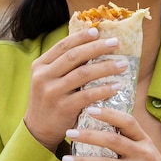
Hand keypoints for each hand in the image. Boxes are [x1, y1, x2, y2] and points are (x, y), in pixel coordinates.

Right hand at [24, 28, 129, 151]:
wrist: (38, 129)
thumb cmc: (49, 100)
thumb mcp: (48, 79)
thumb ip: (63, 65)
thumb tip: (91, 46)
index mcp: (40, 65)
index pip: (63, 46)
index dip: (81, 37)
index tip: (98, 31)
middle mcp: (44, 76)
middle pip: (74, 57)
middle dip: (97, 47)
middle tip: (115, 43)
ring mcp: (52, 92)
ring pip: (82, 74)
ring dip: (105, 67)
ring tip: (122, 65)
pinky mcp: (63, 107)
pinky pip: (87, 95)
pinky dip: (103, 90)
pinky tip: (116, 86)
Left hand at [63, 107, 160, 160]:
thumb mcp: (146, 148)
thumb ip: (128, 137)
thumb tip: (99, 122)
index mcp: (144, 140)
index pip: (127, 121)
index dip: (108, 114)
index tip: (89, 109)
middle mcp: (143, 153)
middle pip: (112, 140)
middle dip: (88, 135)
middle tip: (69, 133)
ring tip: (65, 159)